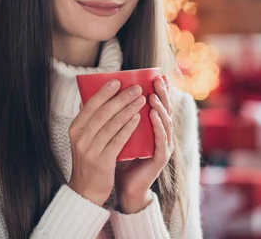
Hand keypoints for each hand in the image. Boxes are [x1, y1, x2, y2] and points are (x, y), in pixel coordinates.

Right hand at [68, 79, 145, 205]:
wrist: (87, 190)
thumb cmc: (89, 159)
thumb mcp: (83, 138)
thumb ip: (88, 120)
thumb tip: (93, 95)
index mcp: (75, 129)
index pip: (90, 106)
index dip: (104, 92)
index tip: (117, 81)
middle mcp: (80, 138)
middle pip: (103, 113)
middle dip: (121, 98)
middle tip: (136, 88)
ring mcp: (90, 150)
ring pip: (112, 125)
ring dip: (128, 110)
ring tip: (141, 100)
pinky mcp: (102, 161)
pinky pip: (118, 140)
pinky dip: (128, 127)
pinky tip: (138, 118)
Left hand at [115, 75, 173, 213]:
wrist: (122, 185)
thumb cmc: (119, 157)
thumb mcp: (117, 132)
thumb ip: (115, 116)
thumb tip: (94, 97)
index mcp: (153, 127)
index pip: (160, 104)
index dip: (162, 90)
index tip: (159, 74)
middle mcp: (162, 135)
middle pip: (166, 110)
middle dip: (163, 93)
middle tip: (158, 79)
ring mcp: (163, 146)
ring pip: (166, 123)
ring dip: (160, 107)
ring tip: (153, 95)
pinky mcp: (160, 158)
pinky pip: (161, 139)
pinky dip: (158, 125)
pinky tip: (152, 114)